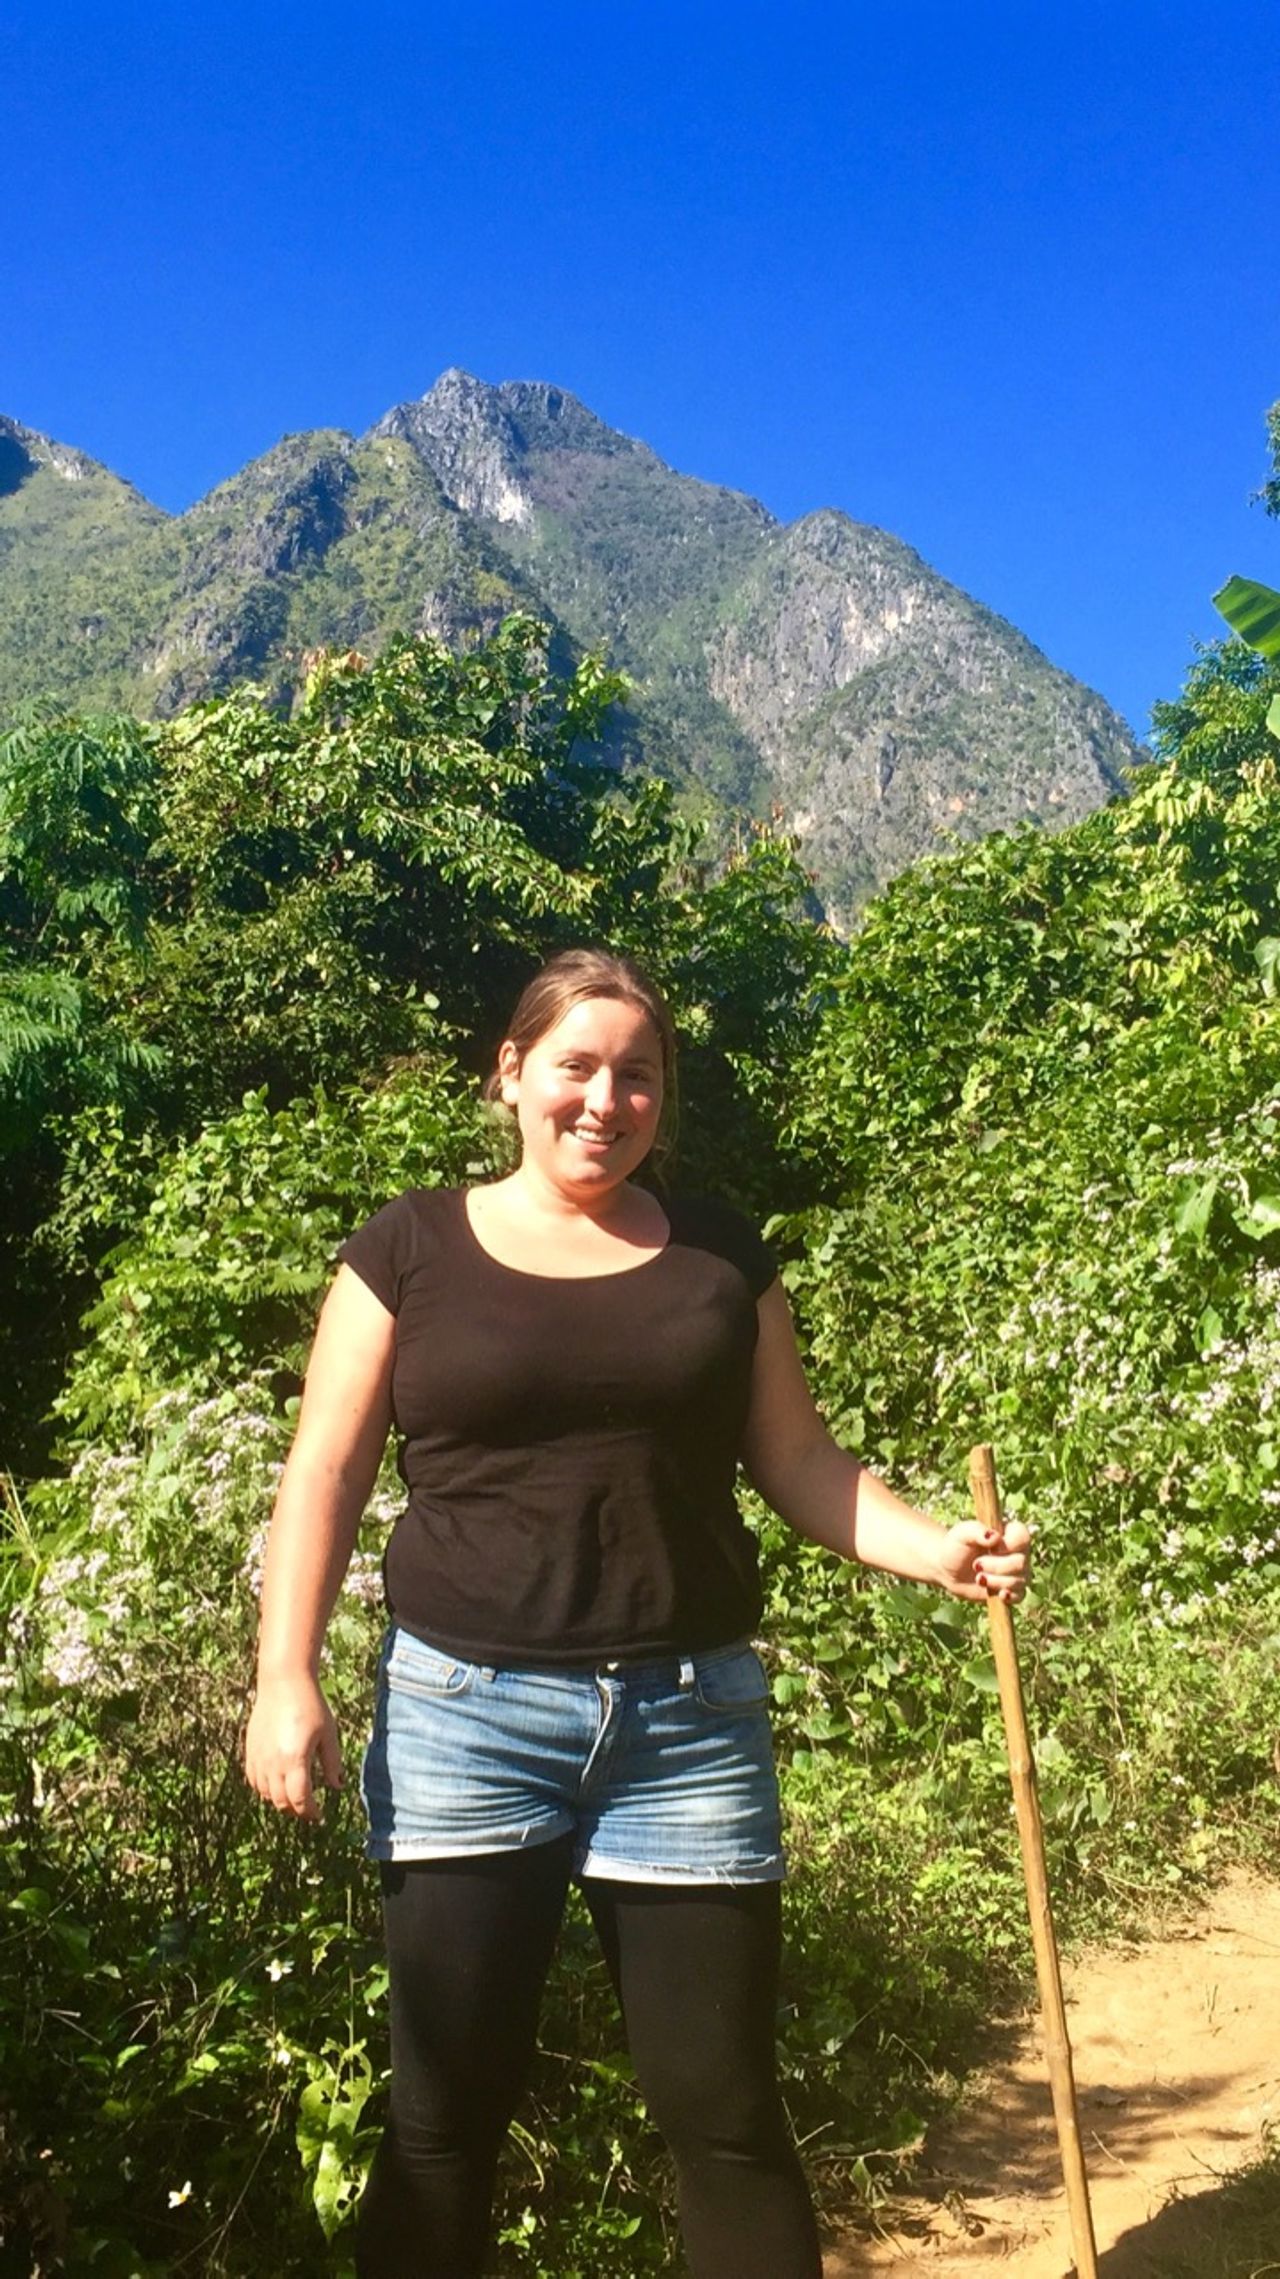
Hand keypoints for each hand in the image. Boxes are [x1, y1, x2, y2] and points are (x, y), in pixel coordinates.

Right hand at [244, 1673, 342, 1820]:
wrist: (283, 1682)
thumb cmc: (310, 1705)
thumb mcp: (328, 1734)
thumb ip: (332, 1763)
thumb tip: (337, 1786)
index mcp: (295, 1760)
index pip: (300, 1800)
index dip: (310, 1812)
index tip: (320, 1815)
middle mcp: (273, 1763)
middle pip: (281, 1802)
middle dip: (296, 1810)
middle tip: (309, 1810)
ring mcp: (258, 1757)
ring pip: (265, 1794)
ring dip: (280, 1801)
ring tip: (294, 1797)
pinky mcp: (250, 1750)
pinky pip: (253, 1780)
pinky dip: (264, 1789)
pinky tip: (276, 1784)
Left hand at [936, 1518, 1031, 1604]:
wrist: (947, 1569)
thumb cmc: (955, 1546)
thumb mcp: (962, 1534)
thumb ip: (977, 1531)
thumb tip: (995, 1537)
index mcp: (1008, 1533)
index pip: (1022, 1537)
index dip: (1009, 1545)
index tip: (991, 1548)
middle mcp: (1016, 1552)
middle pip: (1021, 1563)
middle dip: (997, 1567)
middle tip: (976, 1565)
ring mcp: (1015, 1572)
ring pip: (1020, 1581)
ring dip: (997, 1582)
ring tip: (979, 1578)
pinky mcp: (1010, 1589)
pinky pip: (1020, 1595)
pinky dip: (1011, 1596)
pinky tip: (999, 1595)